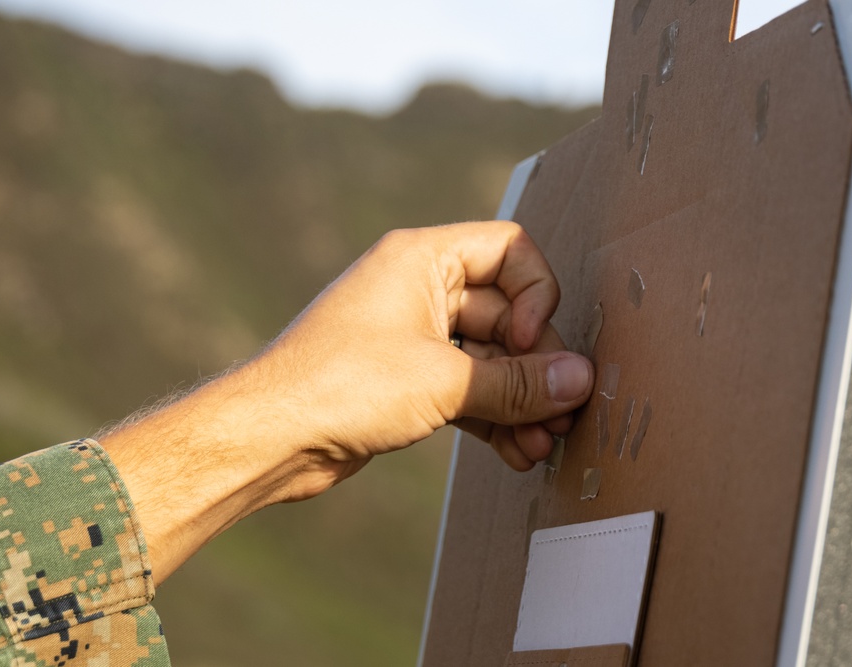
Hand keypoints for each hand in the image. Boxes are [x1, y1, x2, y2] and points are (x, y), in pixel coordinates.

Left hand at [101, 221, 593, 582]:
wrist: (271, 436)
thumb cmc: (343, 386)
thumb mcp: (444, 381)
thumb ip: (519, 383)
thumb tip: (580, 381)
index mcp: (422, 259)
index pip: (509, 251)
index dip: (535, 295)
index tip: (528, 342)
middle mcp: (417, 289)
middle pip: (506, 315)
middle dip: (536, 366)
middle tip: (562, 413)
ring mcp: (410, 337)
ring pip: (487, 360)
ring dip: (519, 401)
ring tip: (545, 444)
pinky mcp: (403, 381)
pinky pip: (464, 390)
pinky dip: (492, 418)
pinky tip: (518, 454)